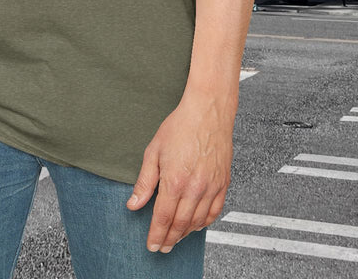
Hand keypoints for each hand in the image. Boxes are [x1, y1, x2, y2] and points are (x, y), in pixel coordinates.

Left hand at [126, 93, 234, 252]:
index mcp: (175, 180)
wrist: (207, 111)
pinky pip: (215, 212)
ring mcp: (211, 187)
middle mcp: (195, 188)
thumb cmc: (181, 126)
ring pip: (198, 221)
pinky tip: (197, 224)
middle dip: (169, 239)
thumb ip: (145, 181)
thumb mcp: (153, 151)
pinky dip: (205, 222)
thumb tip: (134, 203)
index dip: (156, 235)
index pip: (162, 218)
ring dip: (186, 234)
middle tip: (162, 247)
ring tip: (176, 237)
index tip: (151, 245)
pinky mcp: (223, 183)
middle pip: (180, 224)